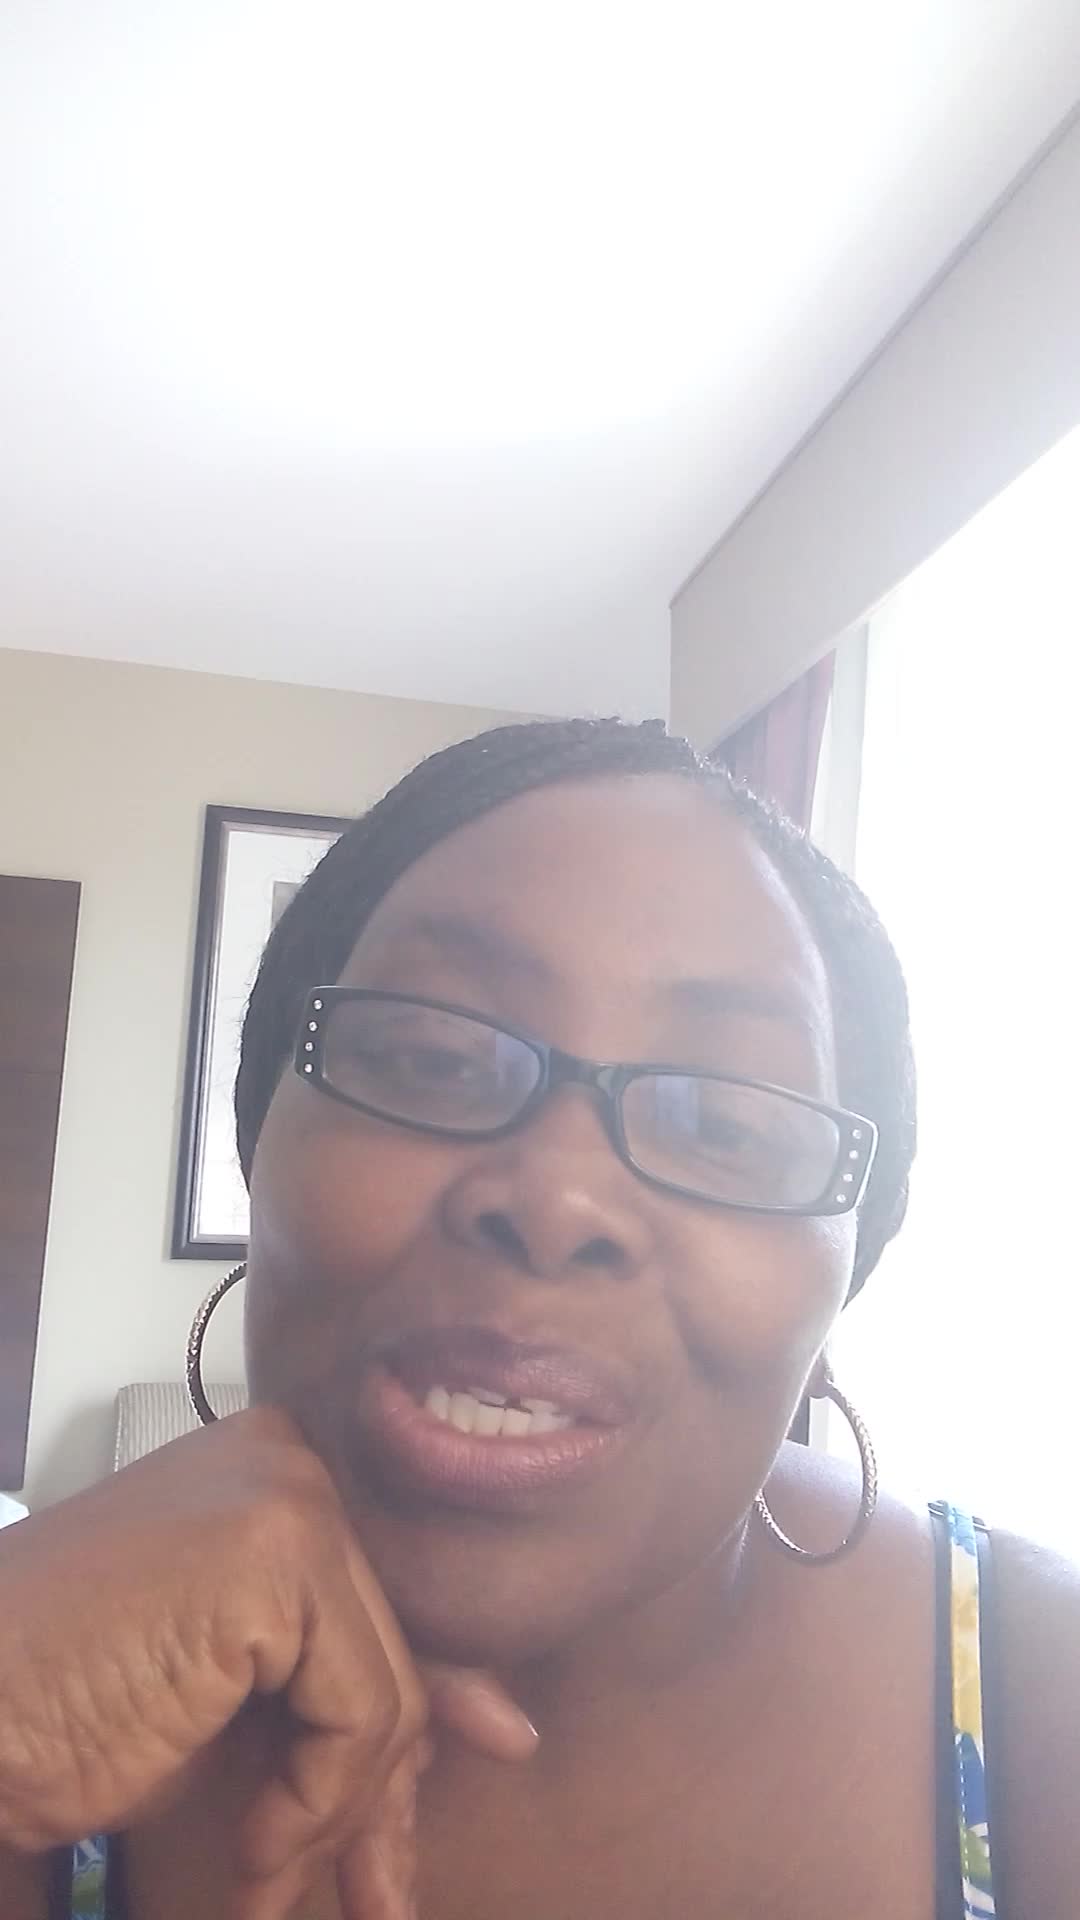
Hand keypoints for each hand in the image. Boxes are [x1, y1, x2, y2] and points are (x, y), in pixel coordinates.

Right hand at [0, 1406, 535, 1916]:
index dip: (424, 1712)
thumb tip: (505, 1723)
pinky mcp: (278, 1555)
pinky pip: (359, 1716)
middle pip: (389, 1649)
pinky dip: (314, 1808)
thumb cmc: (78, 1702)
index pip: (381, 1603)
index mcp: (275, 1468)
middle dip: (380, 1792)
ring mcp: (288, 1496)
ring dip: (332, 1821)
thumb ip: (348, 1689)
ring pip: (385, 1695)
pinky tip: (250, 1851)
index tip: (471, 1775)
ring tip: (263, 1886)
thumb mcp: (242, 1695)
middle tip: (376, 1896)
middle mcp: (290, 1457)